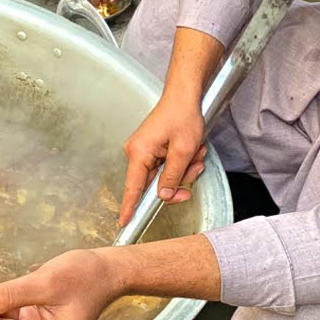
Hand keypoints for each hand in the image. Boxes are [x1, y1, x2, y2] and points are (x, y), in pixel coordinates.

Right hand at [119, 94, 206, 226]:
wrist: (183, 96)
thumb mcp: (183, 151)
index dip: (129, 207)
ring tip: (195, 152)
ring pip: (165, 175)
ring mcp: (144, 151)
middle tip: (195, 168)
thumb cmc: (182, 116)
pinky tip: (190, 150)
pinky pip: (166, 166)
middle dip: (179, 179)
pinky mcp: (151, 149)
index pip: (133, 187)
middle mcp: (136, 153)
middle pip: (155, 183)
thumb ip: (172, 177)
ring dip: (184, 168)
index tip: (124, 223)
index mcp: (139, 153)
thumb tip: (163, 196)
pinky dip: (181, 162)